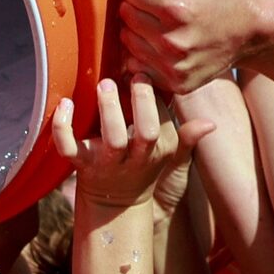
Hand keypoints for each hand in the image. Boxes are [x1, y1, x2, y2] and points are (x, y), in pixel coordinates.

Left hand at [64, 78, 209, 216]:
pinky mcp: (82, 166)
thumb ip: (186, 138)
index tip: (144, 69)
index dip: (153, 93)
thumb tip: (211, 124)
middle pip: (146, 133)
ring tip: (104, 84)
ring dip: (109, 111)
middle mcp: (135, 156)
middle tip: (129, 75)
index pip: (161, 117)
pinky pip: (69, 149)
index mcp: (158, 148)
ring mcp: (108, 163)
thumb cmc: (143, 168)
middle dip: (141, 103)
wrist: (115, 204)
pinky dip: (63, 128)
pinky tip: (64, 104)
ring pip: (113, 140)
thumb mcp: (170, 157)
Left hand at [114, 0, 265, 94]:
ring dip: (137, 28)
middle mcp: (173, 40)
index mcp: (179, 6)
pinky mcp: (175, 83)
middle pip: (125, 14)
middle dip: (135, 4)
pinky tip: (161, 42)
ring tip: (159, 20)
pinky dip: (144, 52)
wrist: (256, 32)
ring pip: (128, 40)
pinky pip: (137, 65)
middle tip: (155, 1)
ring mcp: (173, 66)